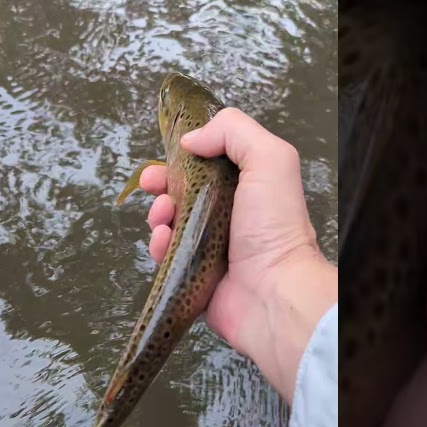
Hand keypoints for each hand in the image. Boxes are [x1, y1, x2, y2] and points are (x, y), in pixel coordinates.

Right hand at [138, 106, 335, 403]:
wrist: (272, 294)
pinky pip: (166, 257)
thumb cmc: (274, 226)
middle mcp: (229, 215)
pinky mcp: (194, 276)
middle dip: (162, 186)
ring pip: (170, 224)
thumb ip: (234, 132)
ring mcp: (211, 247)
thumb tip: (191, 139)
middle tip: (152, 187)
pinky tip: (163, 245)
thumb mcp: (268, 160)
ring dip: (158, 216)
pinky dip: (159, 247)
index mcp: (248, 186)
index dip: (183, 157)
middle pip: (183, 192)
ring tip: (163, 220)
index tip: (166, 158)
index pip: (208, 164)